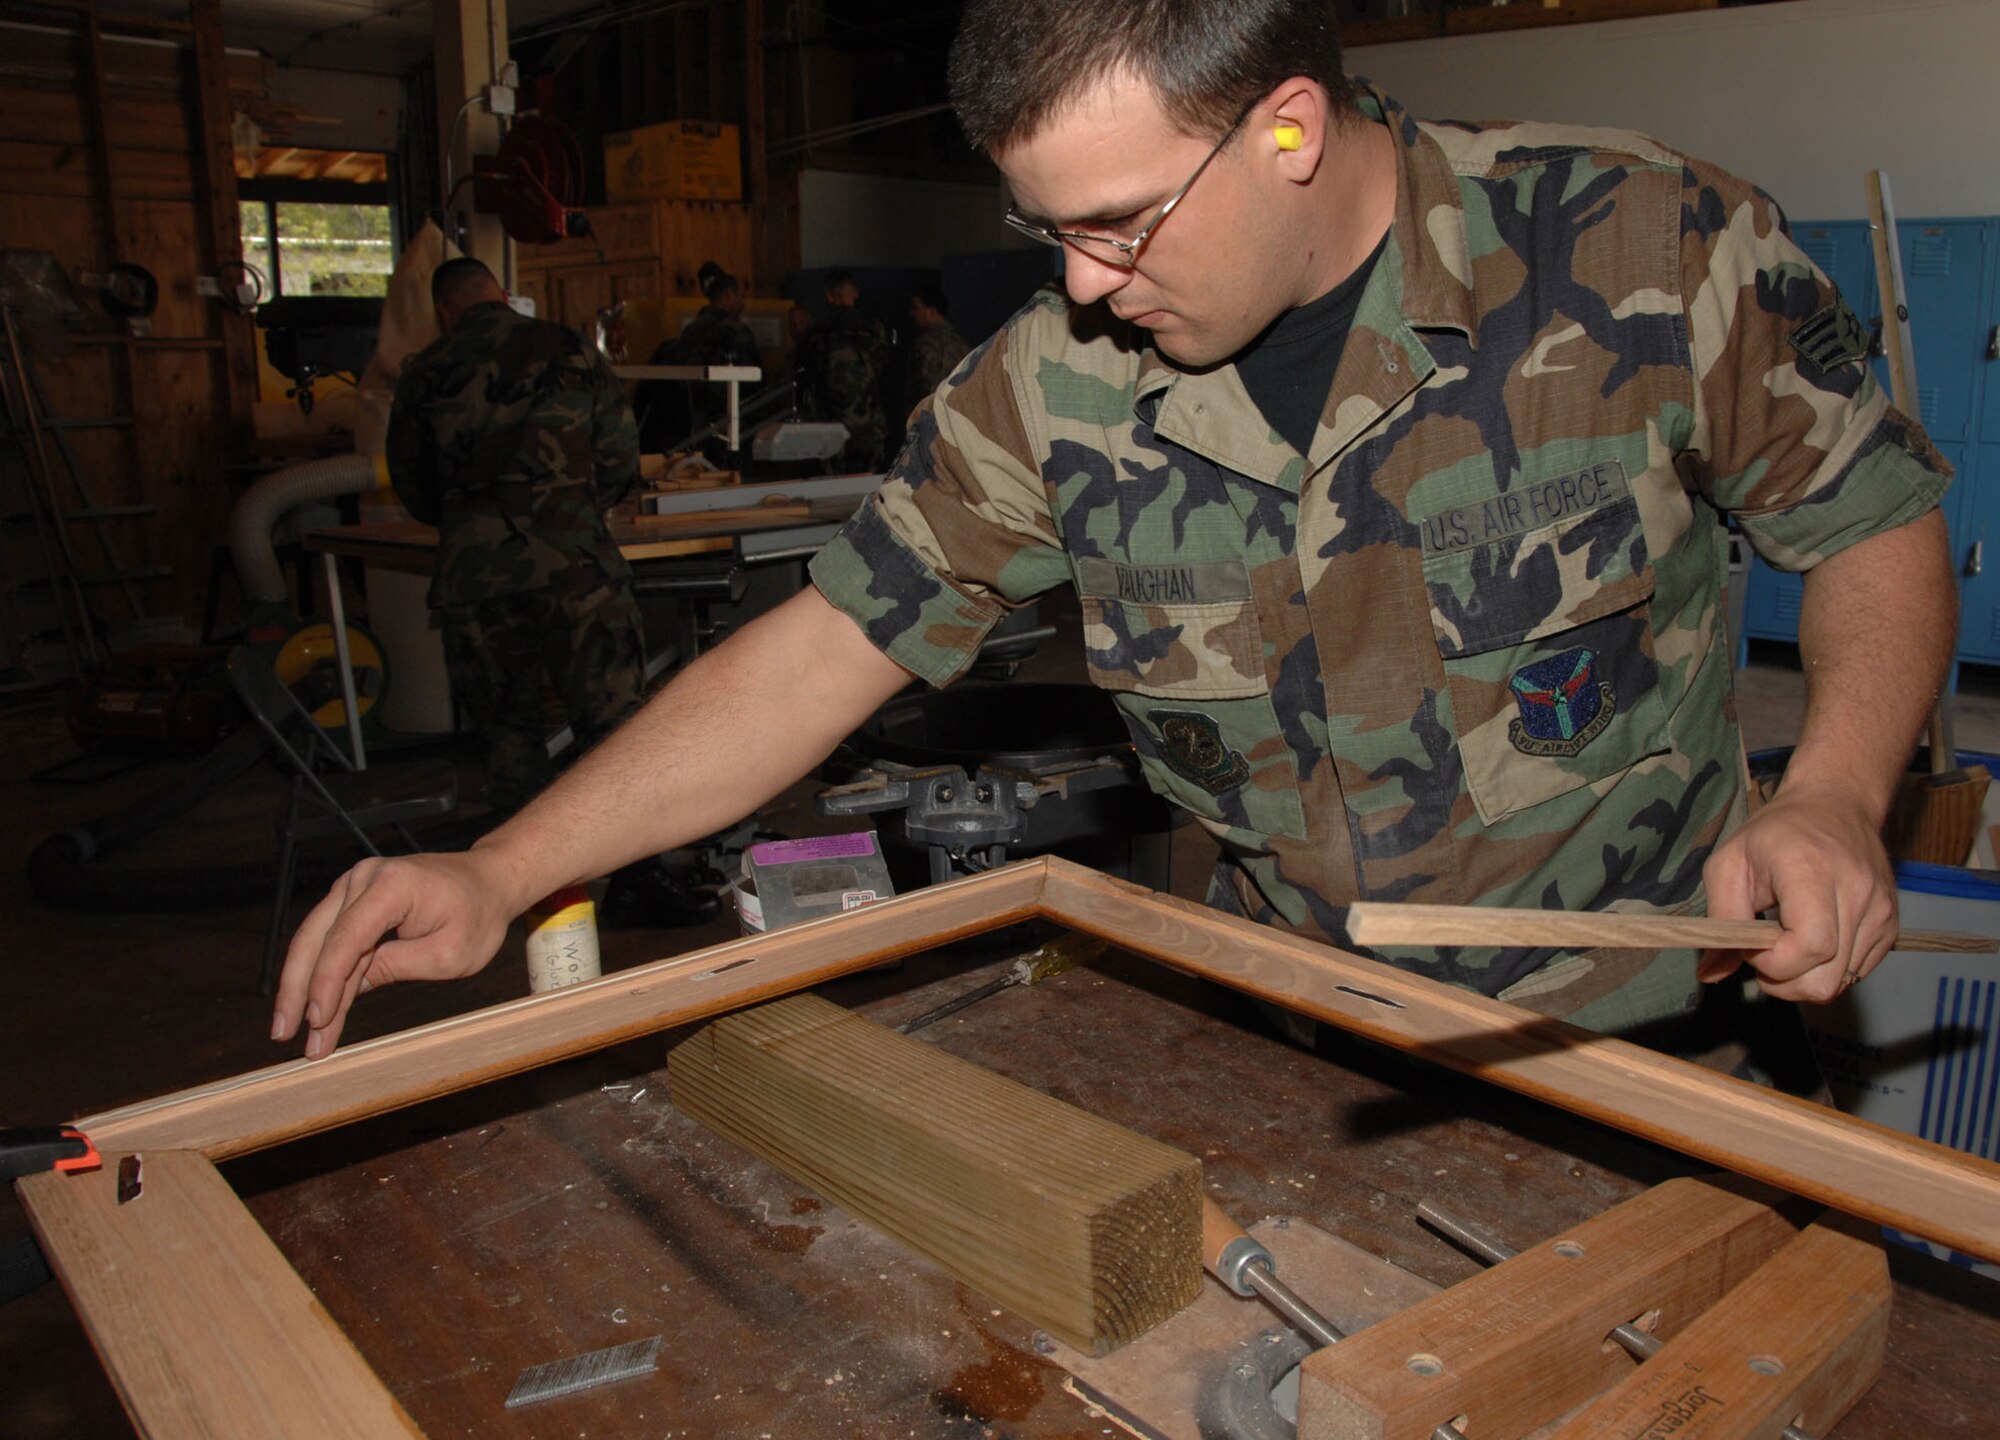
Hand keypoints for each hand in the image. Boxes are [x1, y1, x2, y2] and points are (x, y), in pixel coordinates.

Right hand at [270, 850, 518, 1058]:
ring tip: (291, 1033)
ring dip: (301, 988)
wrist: (489, 881)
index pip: (347, 937)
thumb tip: (347, 988)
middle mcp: (365, 878)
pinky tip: (313, 1011)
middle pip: (317, 938)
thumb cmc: (478, 916)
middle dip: (298, 990)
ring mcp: (355, 886)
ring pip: (315, 941)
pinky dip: (321, 975)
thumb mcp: (448, 954)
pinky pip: (330, 940)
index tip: (316, 1020)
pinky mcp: (354, 900)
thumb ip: (396, 967)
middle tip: (284, 1035)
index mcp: (392, 886)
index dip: (326, 982)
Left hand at [1699, 787, 1897, 1002]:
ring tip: (1786, 946)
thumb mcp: (1729, 863)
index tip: (1751, 946)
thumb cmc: (1776, 833)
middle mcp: (1856, 892)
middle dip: (1784, 981)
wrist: (1837, 804)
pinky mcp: (1890, 925)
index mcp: (1811, 870)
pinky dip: (1828, 970)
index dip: (1772, 964)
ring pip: (1841, 983)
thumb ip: (1720, 920)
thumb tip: (1710, 975)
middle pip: (1825, 979)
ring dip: (1804, 978)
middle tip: (1764, 954)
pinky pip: (1857, 974)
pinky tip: (1811, 942)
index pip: (1808, 946)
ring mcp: (1880, 911)